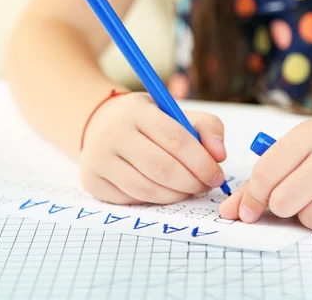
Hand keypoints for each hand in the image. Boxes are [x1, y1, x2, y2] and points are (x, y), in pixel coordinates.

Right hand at [79, 92, 226, 204]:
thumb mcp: (175, 113)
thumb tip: (219, 155)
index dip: (201, 161)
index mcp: (136, 111)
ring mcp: (98, 158)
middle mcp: (112, 133)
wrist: (101, 125)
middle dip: (191, 182)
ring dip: (176, 195)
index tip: (217, 174)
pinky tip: (165, 191)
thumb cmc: (148, 121)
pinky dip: (156, 200)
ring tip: (188, 189)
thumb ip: (206, 127)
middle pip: (161, 168)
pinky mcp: (92, 180)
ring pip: (147, 189)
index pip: (175, 138)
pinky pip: (132, 200)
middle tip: (205, 186)